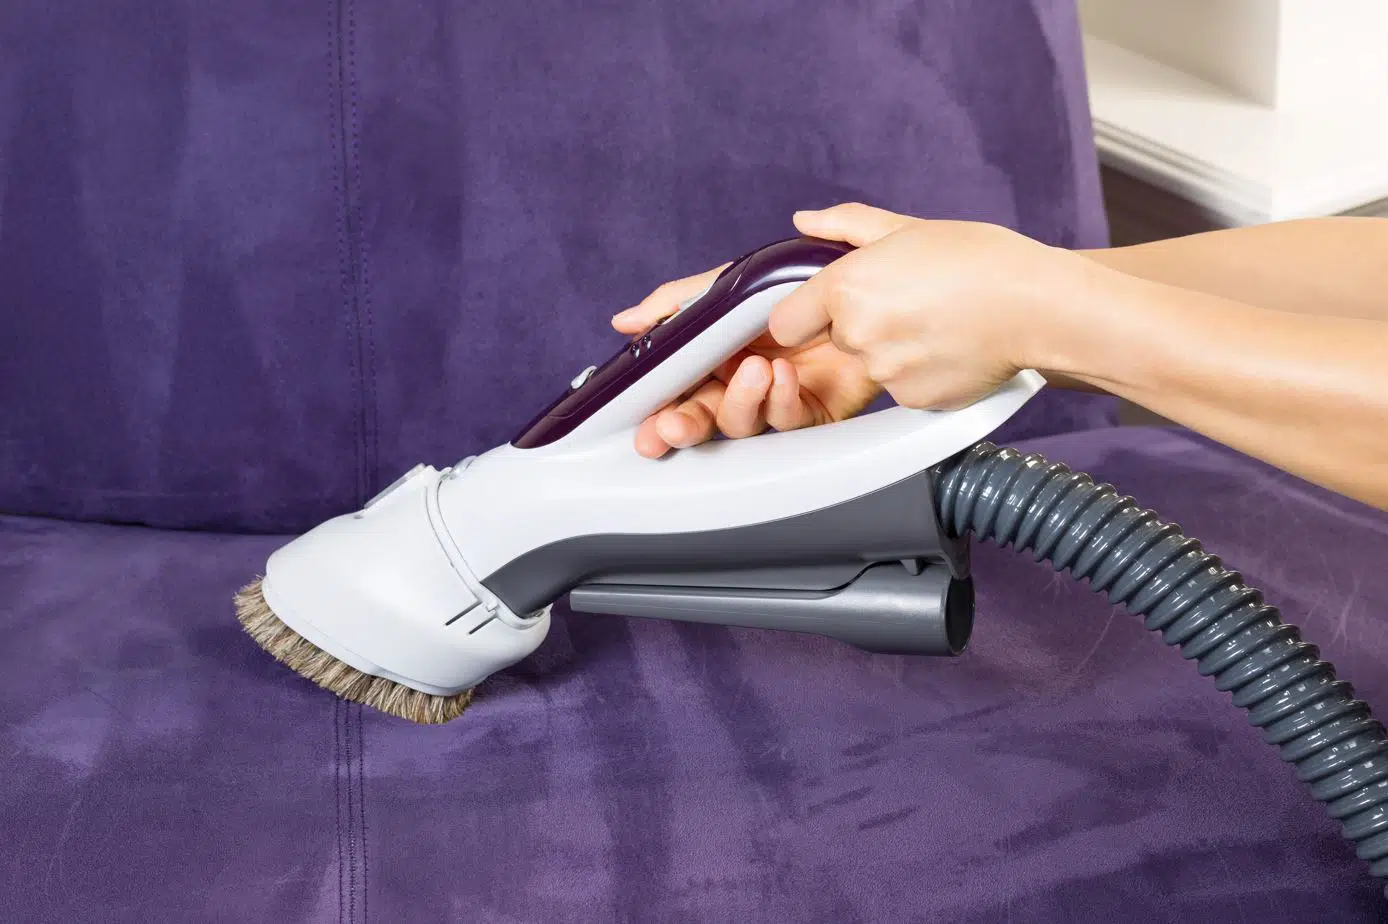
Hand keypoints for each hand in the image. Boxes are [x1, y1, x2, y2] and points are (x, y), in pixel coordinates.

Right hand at [612, 264, 881, 458]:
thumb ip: (679, 300)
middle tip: (672, 425)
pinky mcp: (814, 409)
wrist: (878, 279)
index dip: (660, 408)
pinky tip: (783, 376)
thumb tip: (625, 321)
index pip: (680, 389)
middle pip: (704, 416)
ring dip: (740, 402)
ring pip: (742, 423)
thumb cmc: (806, 274)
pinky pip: (789, 419)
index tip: (646, 418)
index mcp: (718, 353)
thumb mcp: (733, 280)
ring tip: (753, 371)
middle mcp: (745, 378)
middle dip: (685, 425)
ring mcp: (778, 396)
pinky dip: (781, 400)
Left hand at [769, 203, 1095, 409]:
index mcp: (845, 287)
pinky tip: (949, 348)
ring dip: (892, 349)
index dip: (806, 312)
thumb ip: (846, 226)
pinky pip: (900, 389)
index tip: (828, 306)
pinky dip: (919, 372)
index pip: (785, 321)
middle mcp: (857, 333)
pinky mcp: (912, 401)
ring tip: (937, 322)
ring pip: (869, 364)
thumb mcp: (907, 228)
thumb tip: (804, 222)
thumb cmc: (980, 260)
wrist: (1038, 305)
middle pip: (835, 338)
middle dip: (861, 324)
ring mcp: (884, 372)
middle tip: (909, 302)